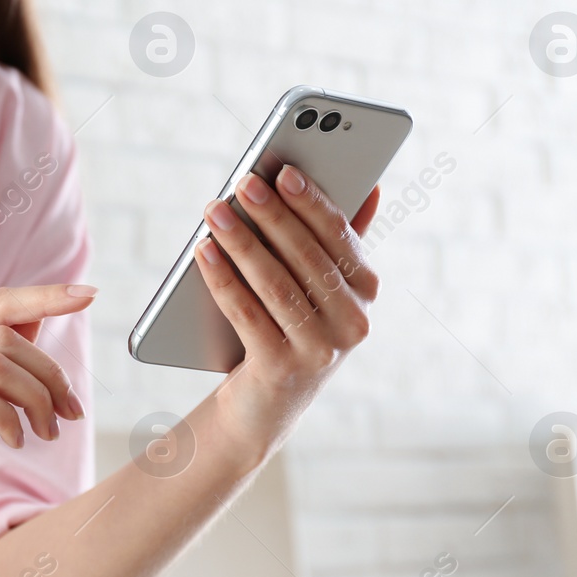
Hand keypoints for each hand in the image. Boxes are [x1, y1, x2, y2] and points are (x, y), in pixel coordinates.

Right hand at [0, 284, 94, 565]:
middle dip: (49, 374)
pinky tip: (14, 442)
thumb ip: (1, 365)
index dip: (44, 296)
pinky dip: (9, 419)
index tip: (89, 296)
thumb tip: (39, 316)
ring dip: (35, 400)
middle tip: (69, 413)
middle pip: (2, 336)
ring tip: (44, 432)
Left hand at [193, 166, 381, 455]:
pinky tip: (203, 252)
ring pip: (276, 284)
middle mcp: (352, 323)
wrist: (264, 405)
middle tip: (242, 183)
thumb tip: (372, 185)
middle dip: (272, 216)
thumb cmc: (290, 327)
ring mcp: (320, 350)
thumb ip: (339, 240)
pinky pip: (247, 314)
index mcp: (365, 292)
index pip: (340, 237)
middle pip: (306, 257)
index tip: (283, 171)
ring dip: (242, 243)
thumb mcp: (321, 287)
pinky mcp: (281, 370)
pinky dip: (223, 279)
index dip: (311, 202)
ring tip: (215, 212)